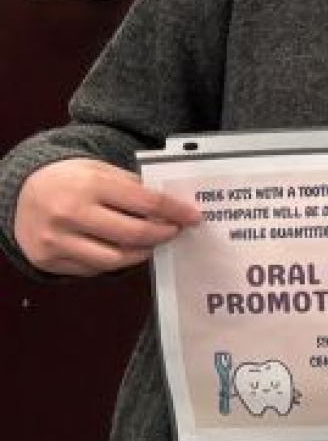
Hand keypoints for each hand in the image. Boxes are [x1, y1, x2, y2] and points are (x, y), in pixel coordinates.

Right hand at [12, 158, 200, 275]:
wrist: (22, 193)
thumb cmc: (70, 180)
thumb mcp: (100, 171)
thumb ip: (133, 187)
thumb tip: (172, 207)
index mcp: (89, 184)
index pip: (146, 201)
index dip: (175, 211)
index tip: (193, 217)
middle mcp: (70, 213)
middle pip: (134, 234)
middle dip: (163, 234)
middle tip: (174, 231)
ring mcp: (57, 239)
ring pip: (115, 259)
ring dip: (142, 253)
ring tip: (151, 244)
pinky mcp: (49, 259)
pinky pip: (94, 269)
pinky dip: (114, 262)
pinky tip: (122, 251)